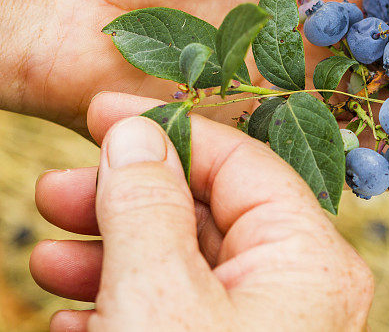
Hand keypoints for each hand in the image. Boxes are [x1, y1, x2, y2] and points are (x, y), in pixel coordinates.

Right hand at [31, 92, 372, 330]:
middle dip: (124, 200)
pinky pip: (181, 313)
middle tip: (55, 190)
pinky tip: (75, 311)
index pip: (241, 161)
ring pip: (186, 266)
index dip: (166, 129)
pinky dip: (127, 305)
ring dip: (111, 256)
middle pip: (207, 212)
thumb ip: (147, 207)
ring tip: (46, 258)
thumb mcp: (158, 295)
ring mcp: (272, 325)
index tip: (101, 111)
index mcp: (310, 259)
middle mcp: (302, 288)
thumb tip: (136, 133)